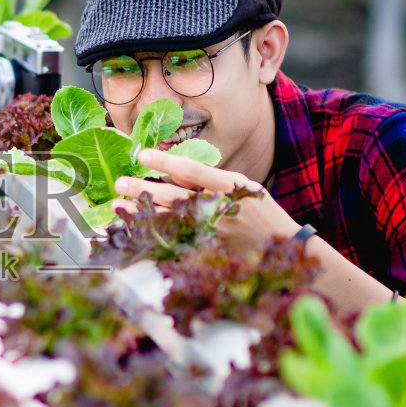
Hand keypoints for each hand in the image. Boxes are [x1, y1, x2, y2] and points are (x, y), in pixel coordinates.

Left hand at [114, 148, 301, 255]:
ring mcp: (214, 233)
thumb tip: (174, 171)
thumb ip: (210, 179)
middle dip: (143, 189)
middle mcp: (220, 209)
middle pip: (174, 197)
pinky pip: (177, 244)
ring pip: (170, 222)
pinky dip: (155, 237)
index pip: (192, 170)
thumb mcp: (243, 186)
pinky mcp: (211, 251)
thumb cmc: (262, 212)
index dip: (165, 162)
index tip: (142, 155)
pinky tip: (137, 232)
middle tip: (120, 182)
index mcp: (231, 187)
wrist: (286, 246)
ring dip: (142, 214)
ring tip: (120, 206)